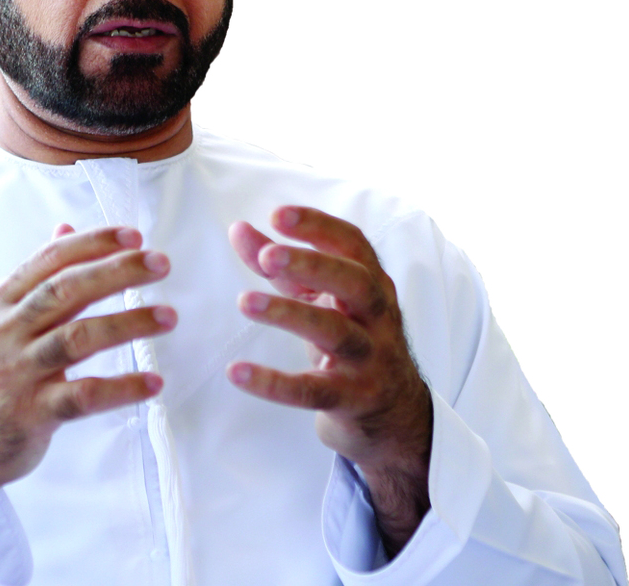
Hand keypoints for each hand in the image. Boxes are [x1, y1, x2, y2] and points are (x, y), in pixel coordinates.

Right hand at [0, 224, 175, 519]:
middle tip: (159, 264)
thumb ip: (34, 279)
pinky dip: (121, 388)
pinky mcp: (30, 414)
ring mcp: (17, 373)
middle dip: (117, 272)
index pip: (50, 261)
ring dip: (127, 323)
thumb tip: (64, 231)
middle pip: (66, 290)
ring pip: (77, 338)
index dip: (92, 244)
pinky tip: (152, 383)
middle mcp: (6, 331)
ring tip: (167, 317)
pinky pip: (83, 396)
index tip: (132, 236)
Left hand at [227, 206, 431, 554]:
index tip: (277, 215)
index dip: (318, 226)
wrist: (392, 413)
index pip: (353, 244)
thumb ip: (281, 264)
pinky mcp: (353, 398)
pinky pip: (313, 389)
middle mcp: (378, 316)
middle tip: (268, 257)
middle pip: (355, 282)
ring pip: (334, 331)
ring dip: (289, 313)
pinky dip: (274, 383)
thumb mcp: (319, 298)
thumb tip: (239, 229)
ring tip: (244, 302)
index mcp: (372, 282)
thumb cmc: (350, 337)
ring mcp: (370, 358)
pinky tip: (236, 371)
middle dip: (312, 264)